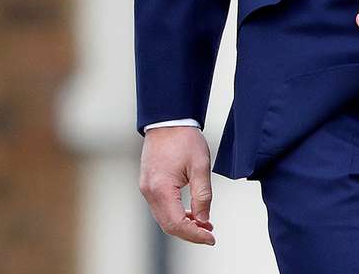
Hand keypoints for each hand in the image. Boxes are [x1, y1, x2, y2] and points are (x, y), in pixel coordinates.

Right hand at [138, 126, 215, 245]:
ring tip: (204, 225)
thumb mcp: (200, 167)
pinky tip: (191, 213)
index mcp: (161, 188)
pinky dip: (175, 215)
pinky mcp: (148, 184)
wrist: (167, 120)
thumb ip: (203, 196)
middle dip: (190, 233)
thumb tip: (204, 220)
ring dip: (183, 225)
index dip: (195, 235)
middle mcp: (149, 191)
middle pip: (168, 225)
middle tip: (210, 234)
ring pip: (163, 219)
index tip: (211, 238)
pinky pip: (161, 208)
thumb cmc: (184, 139)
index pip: (177, 224)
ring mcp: (146, 188)